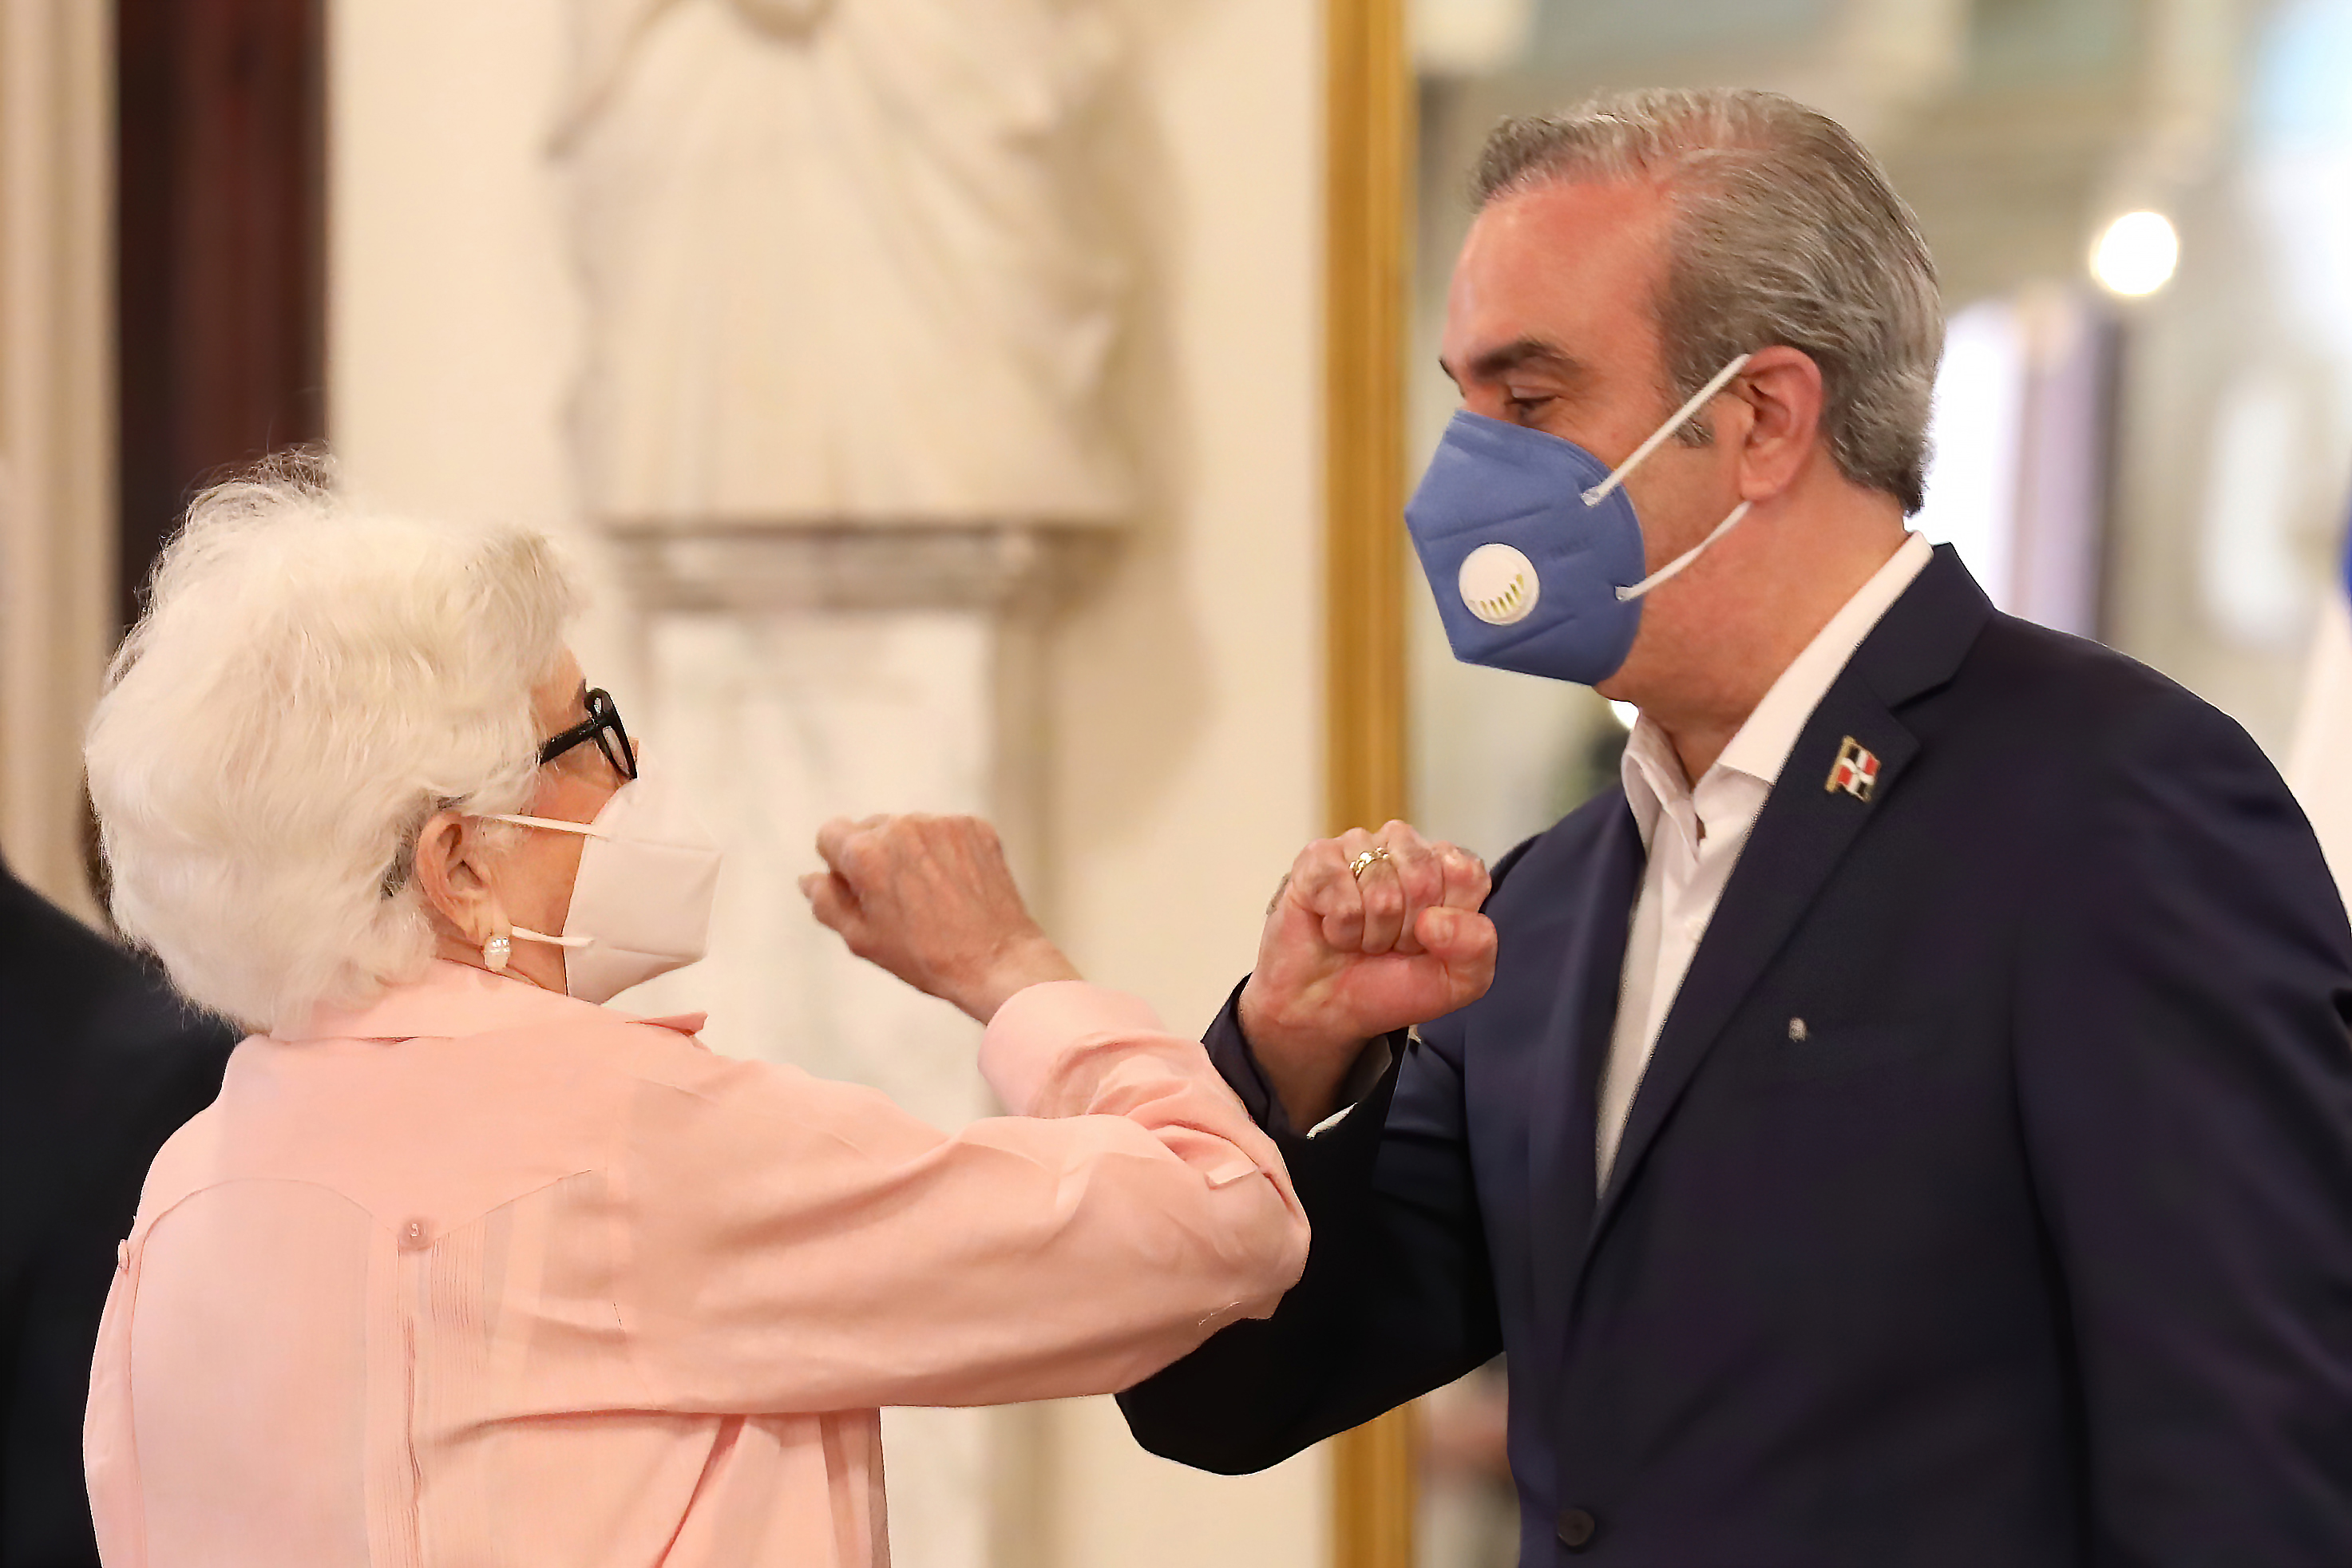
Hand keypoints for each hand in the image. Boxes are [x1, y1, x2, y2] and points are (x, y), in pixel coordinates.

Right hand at [800, 814, 1079, 1021]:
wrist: (997, 961)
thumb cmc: (924, 956)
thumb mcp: (861, 939)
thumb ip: (826, 902)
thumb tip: (809, 878)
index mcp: (866, 852)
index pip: (829, 834)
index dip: (838, 865)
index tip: (859, 891)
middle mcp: (902, 826)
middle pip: (869, 829)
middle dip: (874, 857)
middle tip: (897, 901)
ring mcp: (942, 824)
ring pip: (909, 829)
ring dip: (909, 853)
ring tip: (931, 897)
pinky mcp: (975, 826)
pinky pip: (944, 832)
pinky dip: (944, 852)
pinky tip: (956, 887)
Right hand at [1239, 821, 1494, 1127]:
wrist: (1326, 1010)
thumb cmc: (1390, 986)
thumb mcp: (1457, 981)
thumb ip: (1477, 946)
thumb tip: (1435, 919)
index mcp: (1445, 866)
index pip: (1467, 874)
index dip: (1449, 922)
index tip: (1430, 942)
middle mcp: (1403, 848)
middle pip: (1424, 880)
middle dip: (1406, 931)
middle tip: (1389, 943)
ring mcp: (1358, 847)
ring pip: (1381, 891)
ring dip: (1371, 934)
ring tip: (1360, 938)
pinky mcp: (1317, 858)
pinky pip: (1341, 897)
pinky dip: (1340, 929)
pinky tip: (1332, 929)